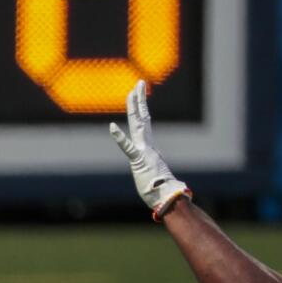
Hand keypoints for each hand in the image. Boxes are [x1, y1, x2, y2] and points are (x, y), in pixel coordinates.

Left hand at [109, 80, 188, 214]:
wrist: (167, 199)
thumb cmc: (163, 193)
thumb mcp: (157, 179)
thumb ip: (157, 174)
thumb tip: (170, 180)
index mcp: (150, 150)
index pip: (145, 125)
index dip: (141, 110)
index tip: (139, 97)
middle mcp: (147, 147)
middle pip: (142, 119)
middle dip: (139, 100)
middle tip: (138, 84)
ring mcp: (143, 152)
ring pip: (138, 125)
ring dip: (134, 108)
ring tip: (132, 91)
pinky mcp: (139, 162)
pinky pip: (128, 148)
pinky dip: (120, 138)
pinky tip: (111, 128)